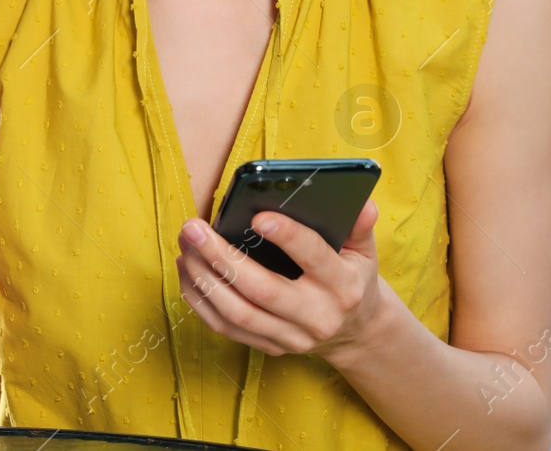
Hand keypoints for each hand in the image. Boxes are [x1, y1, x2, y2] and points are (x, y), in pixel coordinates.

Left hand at [175, 199, 387, 364]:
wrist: (356, 331)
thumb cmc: (353, 278)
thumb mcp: (364, 251)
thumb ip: (359, 226)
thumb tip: (363, 203)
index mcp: (343, 285)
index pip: (314, 258)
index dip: (287, 236)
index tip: (257, 214)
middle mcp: (317, 316)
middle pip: (262, 289)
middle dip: (222, 258)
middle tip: (194, 229)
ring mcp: (292, 337)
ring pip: (238, 313)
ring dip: (204, 280)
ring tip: (185, 247)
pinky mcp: (271, 347)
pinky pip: (227, 329)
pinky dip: (201, 302)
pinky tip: (188, 273)